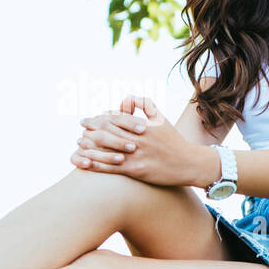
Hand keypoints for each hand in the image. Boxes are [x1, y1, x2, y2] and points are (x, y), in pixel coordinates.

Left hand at [70, 95, 213, 187]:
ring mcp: (136, 155)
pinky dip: (97, 164)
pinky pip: (112, 167)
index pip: (115, 119)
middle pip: (108, 132)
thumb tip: (128, 97)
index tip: (88, 119)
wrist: (188, 163)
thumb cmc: (173, 140)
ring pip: (107, 149)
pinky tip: (86, 163)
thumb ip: (145, 104)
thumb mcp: (161, 118)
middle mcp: (137, 139)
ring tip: (79, 143)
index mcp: (142, 125)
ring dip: (90, 146)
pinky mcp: (136, 170)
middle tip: (80, 129)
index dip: (99, 118)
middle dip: (91, 130)